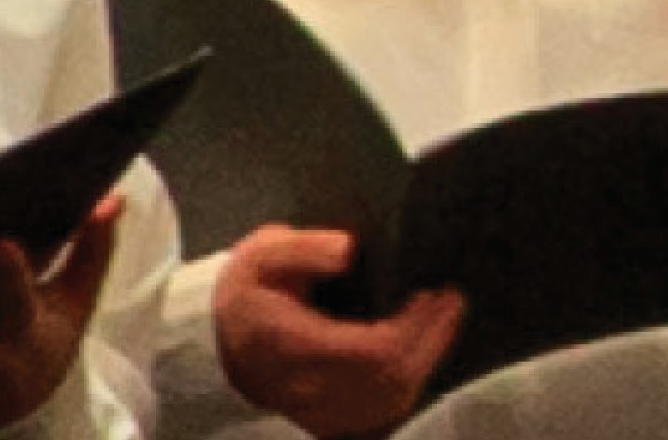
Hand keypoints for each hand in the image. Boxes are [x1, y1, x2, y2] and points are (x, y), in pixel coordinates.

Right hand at [205, 226, 457, 438]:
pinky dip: (408, 383)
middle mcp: (308, 387)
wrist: (217, 341)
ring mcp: (319, 411)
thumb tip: (348, 249)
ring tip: (440, 321)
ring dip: (426, 361)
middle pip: (390, 380)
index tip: (434, 293)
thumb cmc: (247, 294)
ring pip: (391, 402)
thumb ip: (304, 247)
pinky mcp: (329, 420)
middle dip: (431, 339)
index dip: (413, 326)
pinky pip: (381, 412)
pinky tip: (419, 353)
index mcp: (292, 344)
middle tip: (450, 301)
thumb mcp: (262, 253)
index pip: (371, 350)